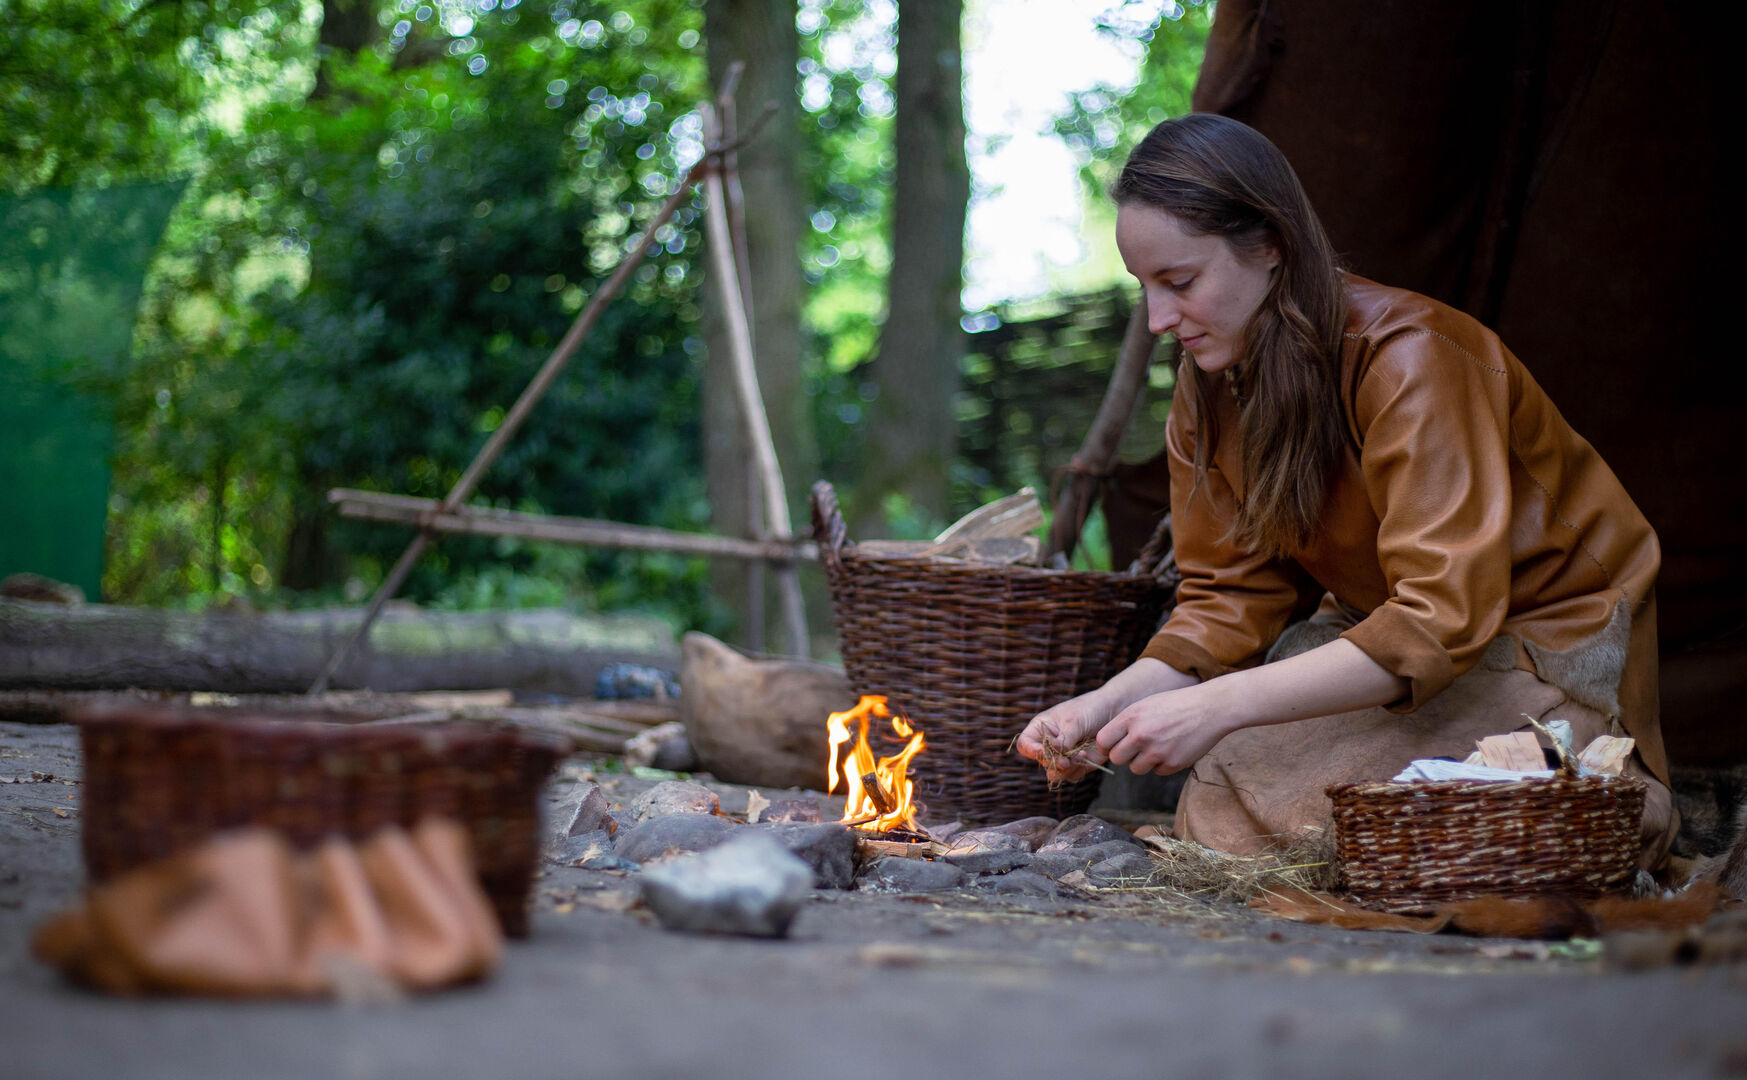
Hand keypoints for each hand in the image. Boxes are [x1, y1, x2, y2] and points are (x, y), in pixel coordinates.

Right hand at [1015, 689, 1115, 783]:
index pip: (1025, 743)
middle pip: (1042, 761)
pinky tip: (1086, 758)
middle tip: (1066, 760)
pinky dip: (1077, 770)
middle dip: (1054, 761)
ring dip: (1065, 769)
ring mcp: (1063, 755)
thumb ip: (1064, 739)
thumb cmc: (1090, 709)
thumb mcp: (1074, 721)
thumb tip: (1056, 754)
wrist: (1113, 712)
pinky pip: (1071, 775)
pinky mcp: (1077, 764)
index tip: (1043, 751)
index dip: (1031, 750)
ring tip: (1079, 757)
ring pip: (1055, 772)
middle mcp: (1049, 743)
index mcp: (1042, 728)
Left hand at [1095, 683, 1236, 774]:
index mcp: (1131, 716)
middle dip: (1124, 756)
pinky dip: (1163, 764)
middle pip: (1116, 758)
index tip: (1112, 746)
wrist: (1210, 708)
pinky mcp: (1173, 763)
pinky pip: (1157, 772)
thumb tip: (1108, 743)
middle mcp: (1141, 734)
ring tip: (1158, 746)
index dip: (1106, 746)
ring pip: (1136, 768)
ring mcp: (1157, 751)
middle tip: (1135, 749)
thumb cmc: (1177, 705)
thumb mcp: (1146, 705)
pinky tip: (1173, 749)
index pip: (1103, 741)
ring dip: (1143, 762)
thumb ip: (1127, 723)